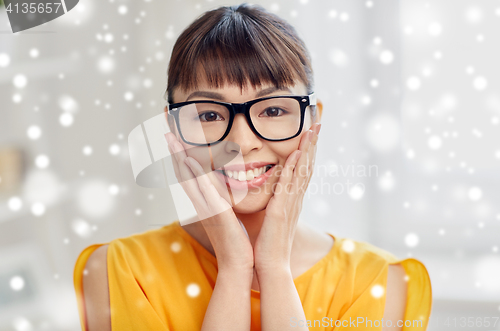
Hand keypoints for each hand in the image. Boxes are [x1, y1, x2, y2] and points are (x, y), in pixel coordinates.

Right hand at [165, 132, 253, 272]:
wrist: (237, 264)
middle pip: (182, 173)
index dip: (179, 156)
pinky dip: (197, 176)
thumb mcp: (226, 214)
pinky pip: (205, 191)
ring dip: (180, 158)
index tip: (174, 138)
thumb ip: (221, 199)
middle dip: (174, 152)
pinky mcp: (217, 214)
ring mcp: (206, 208)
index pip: (188, 175)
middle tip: (166, 131)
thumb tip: (222, 187)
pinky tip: (191, 162)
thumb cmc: (234, 240)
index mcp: (203, 202)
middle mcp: (200, 203)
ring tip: (172, 140)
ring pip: (189, 179)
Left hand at [253, 123, 320, 272]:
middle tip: (318, 123)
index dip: (308, 151)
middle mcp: (295, 199)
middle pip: (308, 166)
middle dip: (313, 144)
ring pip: (303, 171)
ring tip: (312, 130)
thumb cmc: (268, 243)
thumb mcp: (272, 217)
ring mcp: (291, 204)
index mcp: (292, 200)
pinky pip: (289, 185)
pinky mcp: (281, 210)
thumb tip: (270, 192)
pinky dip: (294, 168)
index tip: (311, 133)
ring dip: (308, 149)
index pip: (303, 170)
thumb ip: (273, 202)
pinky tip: (297, 153)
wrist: (271, 265)